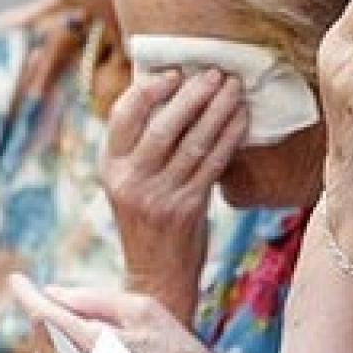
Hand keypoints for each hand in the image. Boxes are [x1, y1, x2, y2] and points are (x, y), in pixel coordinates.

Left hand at [11, 276, 233, 352]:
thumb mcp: (144, 310)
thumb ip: (95, 300)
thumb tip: (53, 294)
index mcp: (96, 347)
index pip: (45, 315)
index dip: (27, 295)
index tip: (17, 280)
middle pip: (42, 336)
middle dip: (46, 314)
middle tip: (65, 301)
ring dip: (54, 338)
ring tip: (87, 330)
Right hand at [101, 68, 247, 321]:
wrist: (157, 278)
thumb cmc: (149, 223)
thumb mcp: (131, 185)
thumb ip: (142, 149)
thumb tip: (173, 95)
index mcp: (110, 169)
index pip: (121, 116)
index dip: (148, 90)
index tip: (173, 73)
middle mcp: (130, 181)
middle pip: (162, 125)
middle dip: (192, 95)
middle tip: (214, 74)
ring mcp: (158, 196)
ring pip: (192, 142)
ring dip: (217, 111)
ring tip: (233, 89)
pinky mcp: (186, 208)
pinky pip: (212, 164)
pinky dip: (229, 138)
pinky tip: (242, 120)